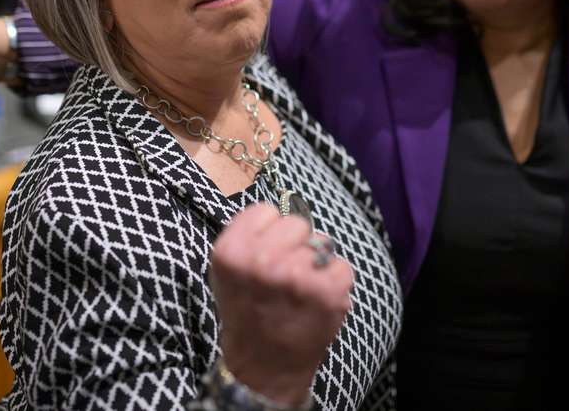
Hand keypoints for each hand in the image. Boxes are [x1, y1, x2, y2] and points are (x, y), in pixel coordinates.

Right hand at [211, 204, 354, 405]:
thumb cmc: (247, 310)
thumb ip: (248, 234)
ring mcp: (297, 276)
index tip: (264, 253)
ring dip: (316, 264)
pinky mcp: (327, 292)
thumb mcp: (227, 269)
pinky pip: (342, 266)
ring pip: (322, 243)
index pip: (266, 210)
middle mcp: (262, 261)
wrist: (263, 364)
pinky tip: (317, 301)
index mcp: (232, 251)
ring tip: (300, 290)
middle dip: (294, 245)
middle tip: (284, 275)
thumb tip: (281, 204)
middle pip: (297, 223)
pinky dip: (335, 283)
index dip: (269, 232)